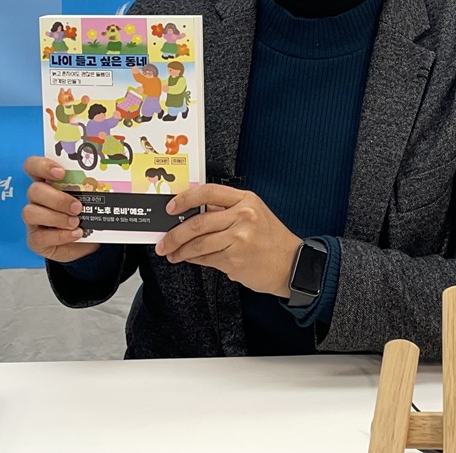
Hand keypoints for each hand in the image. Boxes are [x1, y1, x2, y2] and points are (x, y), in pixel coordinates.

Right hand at [22, 156, 100, 263]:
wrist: (87, 245)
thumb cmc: (87, 216)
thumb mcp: (92, 199)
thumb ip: (92, 187)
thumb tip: (108, 178)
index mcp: (48, 183)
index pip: (33, 166)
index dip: (42, 166)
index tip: (61, 173)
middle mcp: (37, 200)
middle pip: (34, 190)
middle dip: (57, 199)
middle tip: (77, 207)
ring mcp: (34, 220)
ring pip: (30, 213)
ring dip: (56, 217)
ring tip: (76, 222)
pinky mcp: (35, 240)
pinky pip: (39, 237)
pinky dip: (60, 236)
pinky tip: (76, 234)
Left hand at [156, 185, 300, 296]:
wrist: (291, 264)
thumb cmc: (271, 239)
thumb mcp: (253, 214)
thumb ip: (226, 210)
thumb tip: (191, 213)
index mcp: (246, 200)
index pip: (208, 192)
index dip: (185, 199)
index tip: (171, 208)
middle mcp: (243, 216)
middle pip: (198, 222)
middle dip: (175, 234)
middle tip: (164, 241)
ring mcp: (239, 238)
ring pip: (198, 244)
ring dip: (180, 250)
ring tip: (172, 253)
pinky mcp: (235, 260)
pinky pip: (206, 259)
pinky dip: (194, 260)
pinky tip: (189, 259)